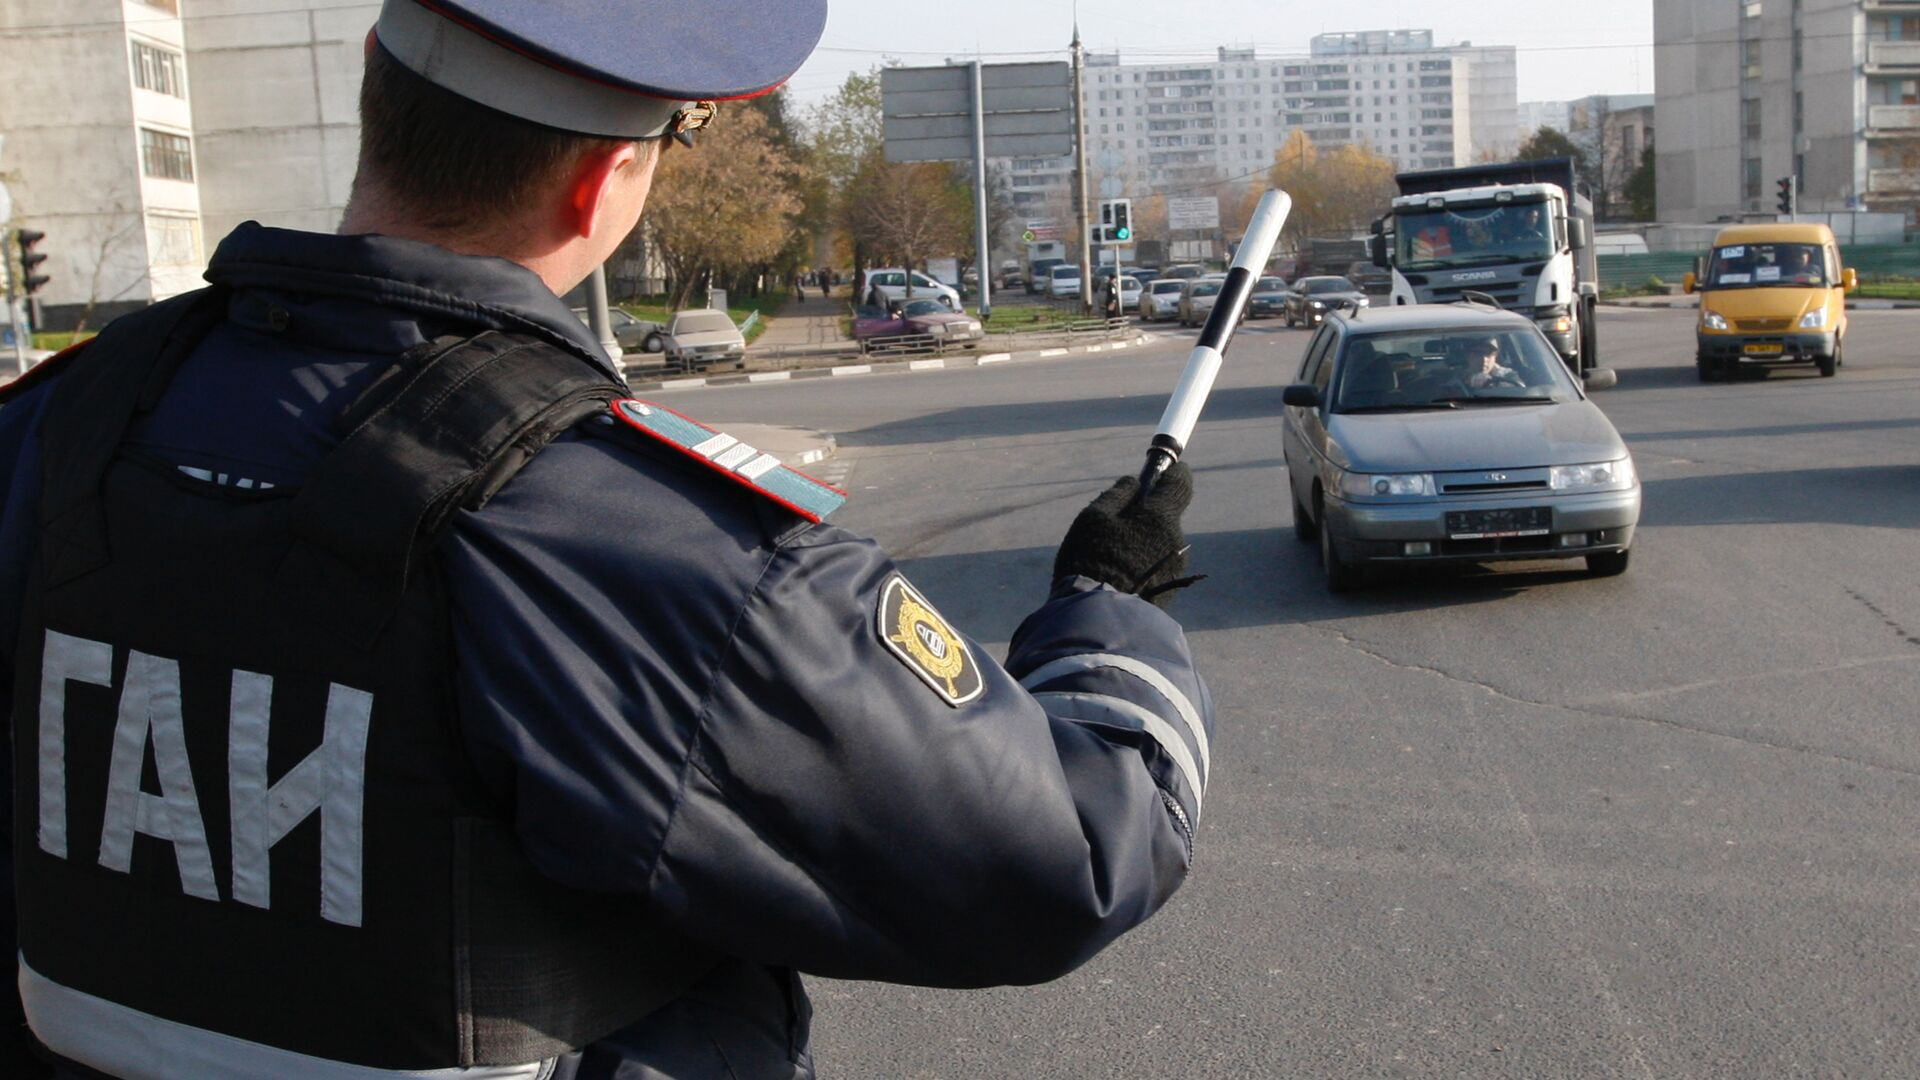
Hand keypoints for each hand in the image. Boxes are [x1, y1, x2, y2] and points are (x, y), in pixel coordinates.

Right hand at [1053, 462, 1199, 607]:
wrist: (1098, 618)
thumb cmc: (1091, 560)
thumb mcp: (1093, 519)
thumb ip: (1117, 496)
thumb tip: (1134, 483)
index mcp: (1159, 517)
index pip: (1180, 484)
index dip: (1173, 474)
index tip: (1165, 471)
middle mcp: (1175, 540)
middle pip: (1165, 516)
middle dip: (1146, 515)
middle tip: (1115, 525)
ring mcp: (1175, 568)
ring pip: (1159, 542)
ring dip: (1142, 542)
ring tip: (1110, 558)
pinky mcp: (1169, 590)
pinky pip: (1158, 565)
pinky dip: (1142, 564)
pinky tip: (1119, 576)